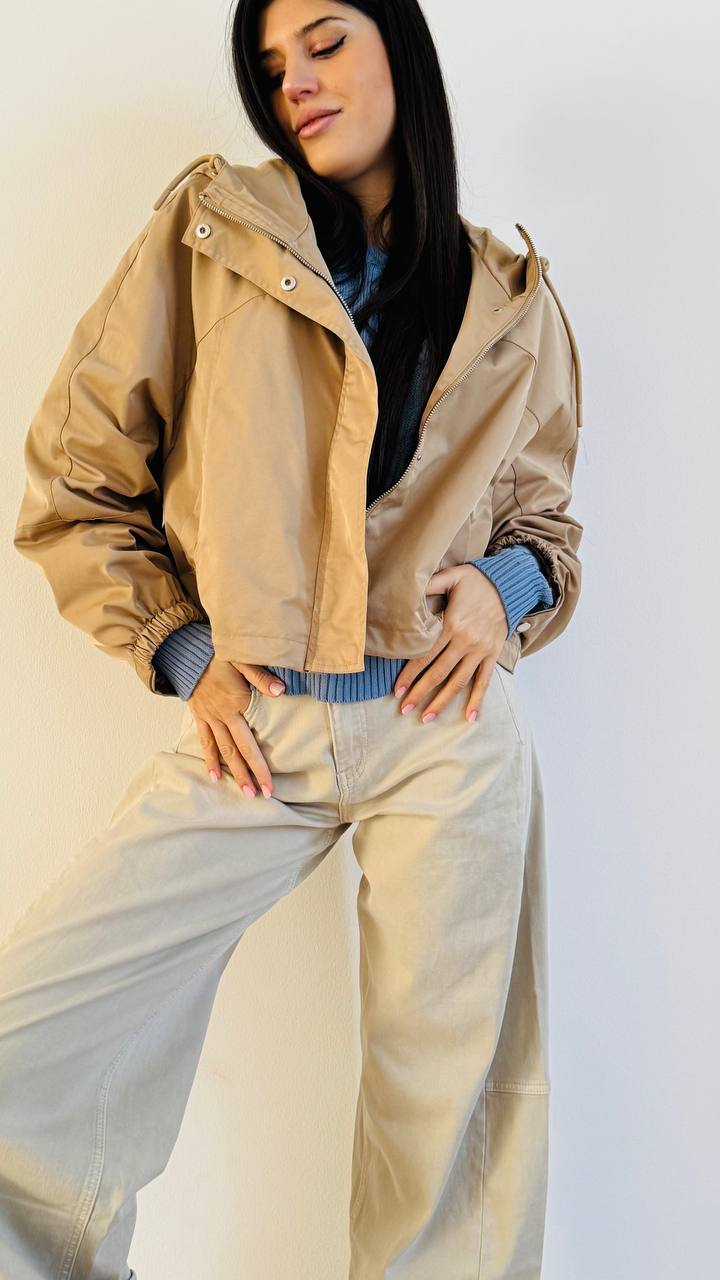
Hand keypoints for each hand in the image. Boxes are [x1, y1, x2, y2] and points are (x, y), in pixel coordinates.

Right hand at [187, 658, 285, 796]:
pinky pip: (205, 742)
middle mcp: (223, 715)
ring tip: (244, 792)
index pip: (253, 741)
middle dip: (251, 774)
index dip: (262, 764)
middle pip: (239, 751)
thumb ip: (261, 677)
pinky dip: (210, 759)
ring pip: (223, 750)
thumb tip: (281, 692)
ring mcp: (210, 718)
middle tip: (262, 796)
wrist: (187, 652)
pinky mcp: (200, 717)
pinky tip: (214, 777)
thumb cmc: (218, 655)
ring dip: (234, 772)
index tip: (271, 784)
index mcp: (238, 703)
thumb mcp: (242, 659)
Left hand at [393, 564, 508, 722]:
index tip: (397, 690)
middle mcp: (465, 641)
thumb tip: (406, 589)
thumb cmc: (477, 580)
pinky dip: (477, 700)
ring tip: (427, 717)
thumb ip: (429, 584)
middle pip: (438, 673)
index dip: (410, 673)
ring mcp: (480, 650)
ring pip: (458, 682)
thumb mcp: (451, 577)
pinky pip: (484, 681)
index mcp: (451, 624)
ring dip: (442, 702)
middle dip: (420, 693)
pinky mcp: (492, 655)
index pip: (425, 654)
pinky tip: (469, 717)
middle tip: (404, 709)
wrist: (509, 584)